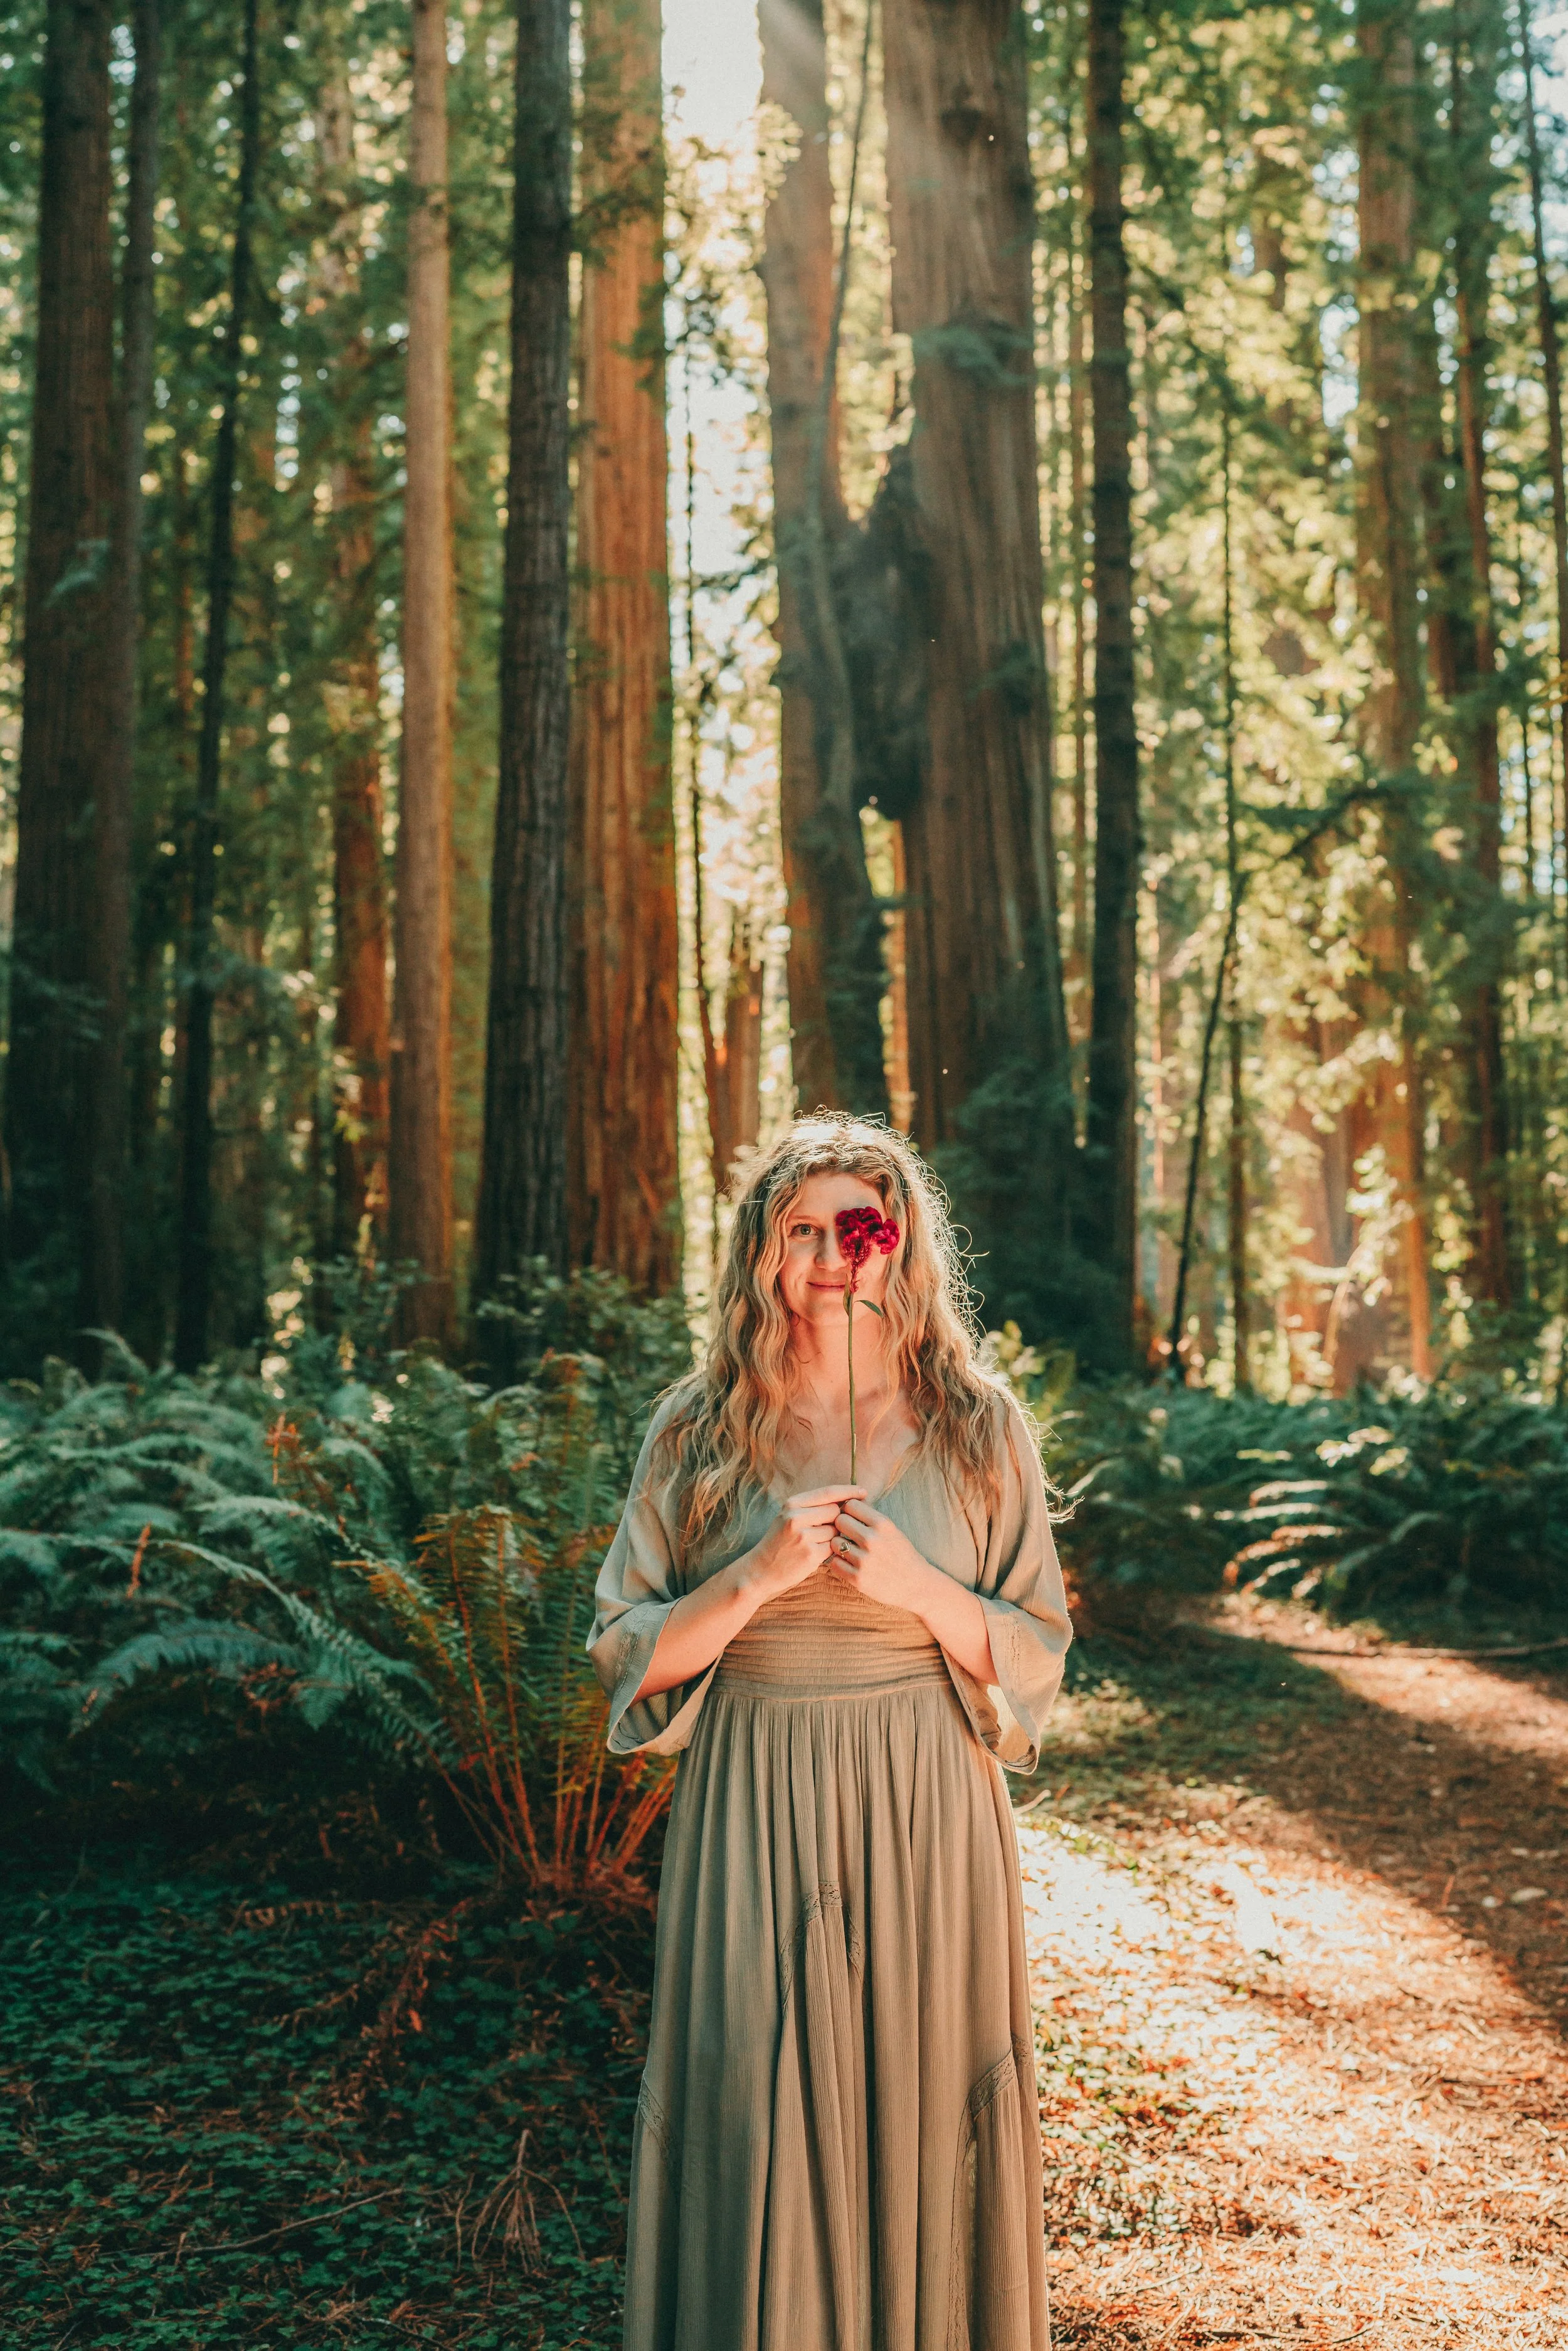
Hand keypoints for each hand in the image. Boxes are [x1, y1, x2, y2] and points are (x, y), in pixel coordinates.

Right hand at [742, 1486, 865, 1599]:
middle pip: (835, 1512)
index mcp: (792, 1504)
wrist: (761, 1569)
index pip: (828, 1492)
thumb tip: (844, 1501)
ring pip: (835, 1531)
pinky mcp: (810, 1554)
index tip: (863, 1492)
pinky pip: (833, 1548)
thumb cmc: (779, 1542)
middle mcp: (797, 1517)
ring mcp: (804, 1536)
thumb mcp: (788, 1517)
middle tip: (826, 1530)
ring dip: (833, 1538)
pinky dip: (830, 1551)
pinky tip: (816, 1555)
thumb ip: (812, 1507)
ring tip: (816, 1544)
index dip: (849, 1491)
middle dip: (837, 1520)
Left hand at [827, 1500, 935, 1614]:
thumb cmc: (902, 1555)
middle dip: (840, 1526)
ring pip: (834, 1543)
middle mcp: (873, 1540)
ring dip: (838, 1546)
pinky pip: (834, 1563)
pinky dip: (839, 1563)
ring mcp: (864, 1560)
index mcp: (883, 1524)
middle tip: (847, 1534)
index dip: (848, 1511)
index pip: (850, 1505)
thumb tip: (847, 1502)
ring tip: (848, 1551)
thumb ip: (871, 1518)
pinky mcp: (858, 1579)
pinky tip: (848, 1564)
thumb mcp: (892, 1530)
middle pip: (839, 1521)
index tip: (851, 1518)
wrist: (916, 1585)